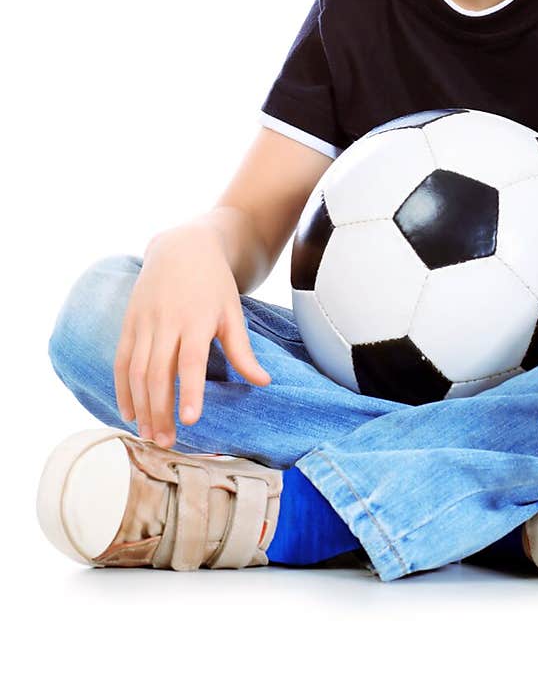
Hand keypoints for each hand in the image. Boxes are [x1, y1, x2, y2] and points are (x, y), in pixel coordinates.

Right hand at [113, 226, 270, 448]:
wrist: (181, 247)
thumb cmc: (213, 283)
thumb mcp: (232, 312)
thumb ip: (242, 351)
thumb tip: (263, 383)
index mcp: (197, 320)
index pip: (191, 361)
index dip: (189, 391)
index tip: (190, 421)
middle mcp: (167, 322)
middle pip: (159, 373)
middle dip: (161, 411)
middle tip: (167, 442)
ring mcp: (144, 322)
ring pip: (136, 371)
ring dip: (141, 406)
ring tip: (149, 435)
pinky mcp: (129, 323)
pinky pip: (121, 361)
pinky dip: (122, 389)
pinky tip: (128, 413)